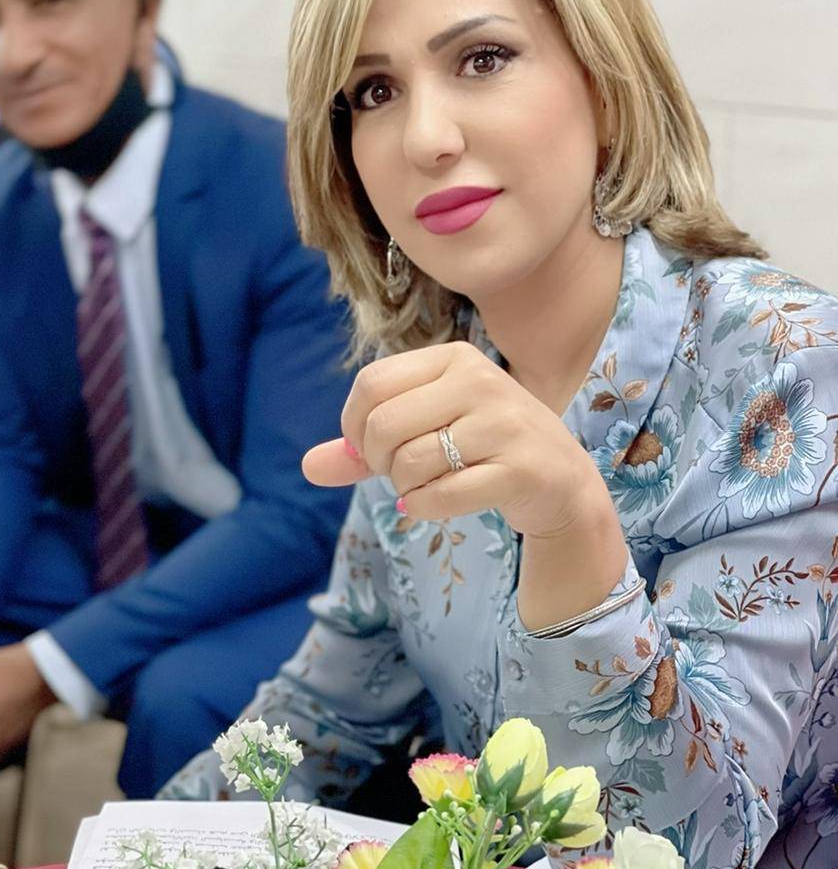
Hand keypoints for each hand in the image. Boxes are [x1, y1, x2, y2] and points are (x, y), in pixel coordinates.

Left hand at [303, 342, 607, 536]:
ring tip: (423, 487)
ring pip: (410, 462)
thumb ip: (364, 448)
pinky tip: (431, 505)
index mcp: (454, 359)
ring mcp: (505, 423)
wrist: (560, 483)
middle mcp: (480, 381)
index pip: (371, 384)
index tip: (369, 449)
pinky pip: (442, 494)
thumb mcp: (425, 432)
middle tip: (396, 474)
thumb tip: (308, 466)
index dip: (354, 426)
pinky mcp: (520, 468)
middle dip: (377, 462)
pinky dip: (424, 508)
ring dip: (403, 488)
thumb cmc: (482, 450)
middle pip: (384, 425)